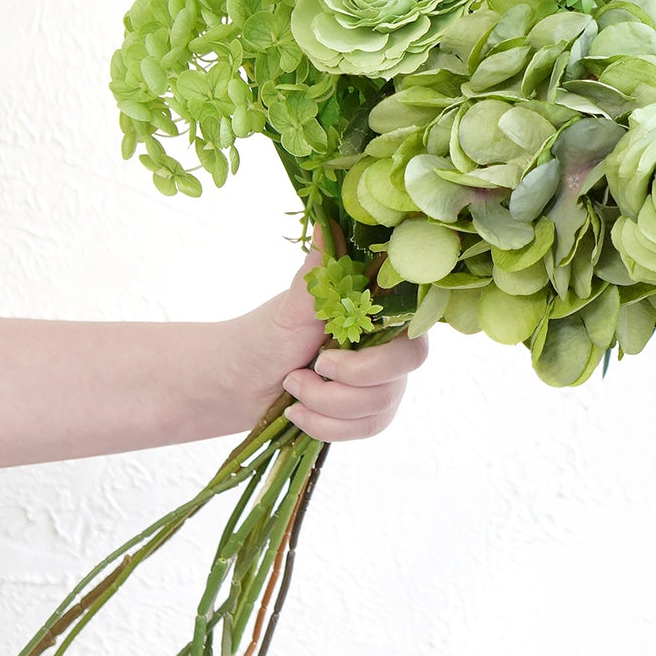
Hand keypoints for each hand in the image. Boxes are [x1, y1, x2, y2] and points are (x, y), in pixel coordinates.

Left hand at [226, 241, 428, 442]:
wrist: (241, 383)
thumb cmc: (266, 336)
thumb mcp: (291, 307)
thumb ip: (317, 275)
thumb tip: (323, 226)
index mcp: (379, 306)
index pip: (415, 316)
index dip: (389, 338)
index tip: (341, 343)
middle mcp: (391, 341)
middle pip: (405, 364)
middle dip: (351, 375)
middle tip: (311, 367)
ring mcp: (386, 380)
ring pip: (382, 403)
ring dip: (328, 403)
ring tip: (293, 387)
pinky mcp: (372, 413)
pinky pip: (369, 428)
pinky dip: (327, 426)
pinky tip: (300, 413)